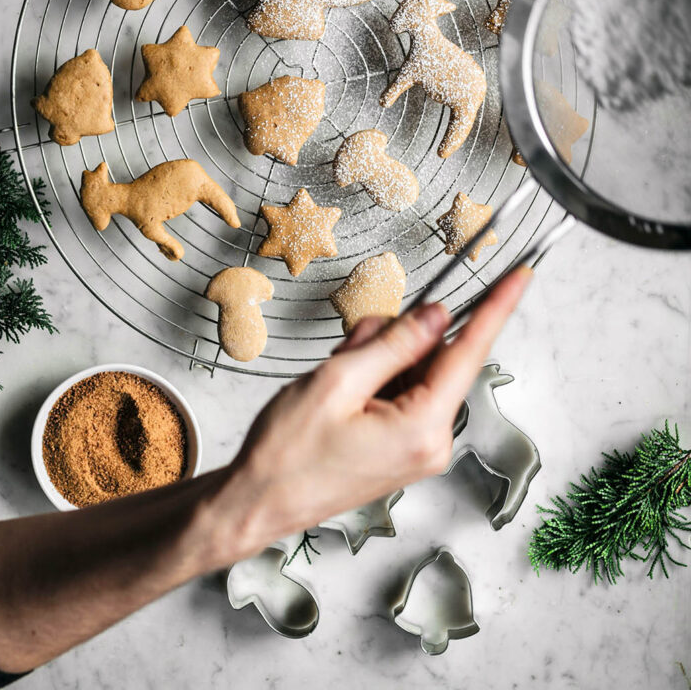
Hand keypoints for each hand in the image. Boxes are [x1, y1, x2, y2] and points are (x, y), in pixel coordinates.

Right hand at [225, 266, 531, 551]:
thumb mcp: (338, 381)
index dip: (495, 308)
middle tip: (352, 343)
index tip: (521, 276)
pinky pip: (403, 391)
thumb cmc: (287, 453)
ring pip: (416, 371)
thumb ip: (395, 344)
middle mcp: (432, 442)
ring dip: (379, 358)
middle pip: (436, 358)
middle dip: (397, 337)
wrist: (258, 503)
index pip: (469, 352)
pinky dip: (375, 376)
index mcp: (422, 427)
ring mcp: (419, 448)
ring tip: (335, 373)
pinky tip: (342, 386)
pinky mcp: (404, 447)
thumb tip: (438, 316)